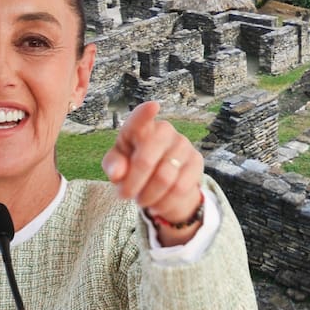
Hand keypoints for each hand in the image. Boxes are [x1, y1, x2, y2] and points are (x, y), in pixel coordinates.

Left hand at [102, 102, 203, 230]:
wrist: (162, 183)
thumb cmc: (133, 167)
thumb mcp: (117, 166)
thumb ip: (113, 166)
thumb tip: (118, 173)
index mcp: (139, 127)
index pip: (141, 118)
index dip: (146, 114)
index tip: (153, 107)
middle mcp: (164, 130)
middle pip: (146, 161)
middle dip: (133, 185)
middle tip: (126, 196)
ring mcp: (183, 144)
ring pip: (164, 179)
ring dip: (148, 196)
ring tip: (143, 200)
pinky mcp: (197, 160)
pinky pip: (181, 188)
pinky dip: (165, 202)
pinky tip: (159, 203)